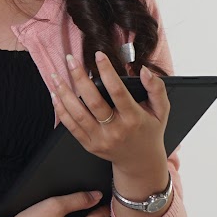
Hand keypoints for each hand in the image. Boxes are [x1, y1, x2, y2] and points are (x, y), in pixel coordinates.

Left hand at [49, 51, 169, 187]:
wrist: (140, 161)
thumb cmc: (149, 131)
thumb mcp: (161, 110)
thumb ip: (156, 88)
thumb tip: (144, 71)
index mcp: (133, 118)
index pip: (118, 92)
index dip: (107, 72)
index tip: (98, 55)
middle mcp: (116, 130)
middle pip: (93, 102)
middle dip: (80, 78)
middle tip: (70, 59)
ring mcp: (100, 139)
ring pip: (78, 114)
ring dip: (64, 93)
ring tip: (56, 75)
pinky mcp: (89, 145)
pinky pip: (71, 127)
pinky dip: (61, 110)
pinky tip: (55, 95)